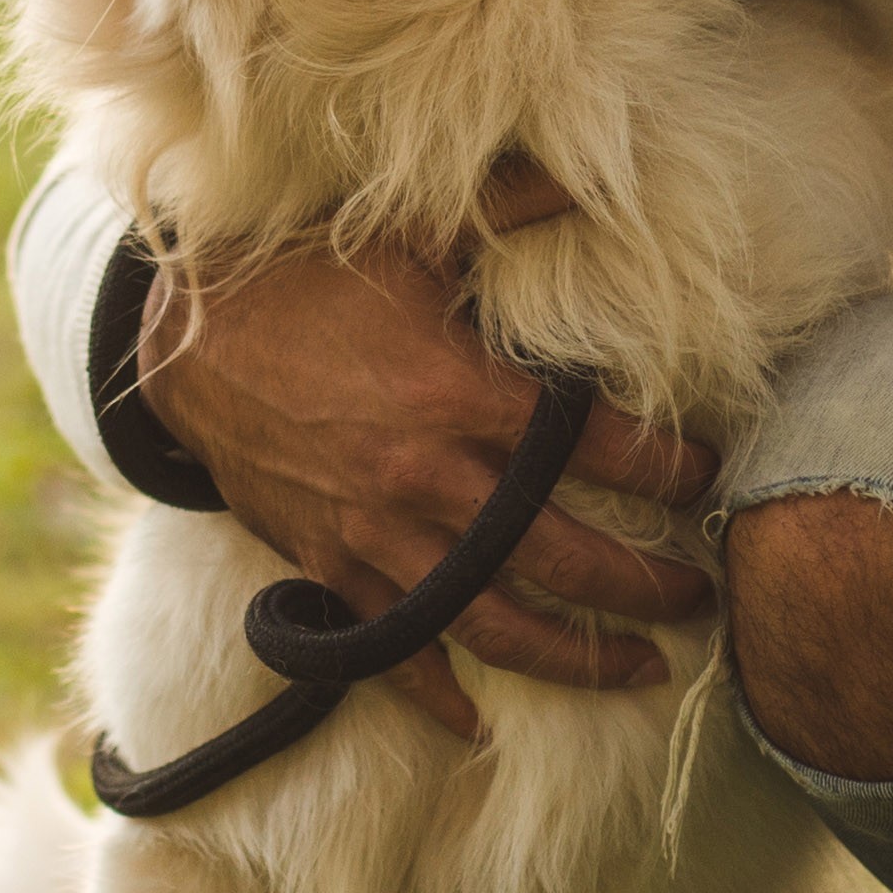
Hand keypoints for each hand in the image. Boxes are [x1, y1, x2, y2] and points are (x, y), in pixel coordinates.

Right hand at [132, 163, 722, 737]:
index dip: (670, 469)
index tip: (709, 479)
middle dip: (647, 586)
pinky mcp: (330, 567)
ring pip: (497, 623)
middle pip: (567, 558)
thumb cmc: (306, 277)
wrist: (183, 338)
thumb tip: (589, 170)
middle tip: (699, 598)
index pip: (602, 449)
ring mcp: (380, 534)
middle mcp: (432, 478)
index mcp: (466, 394)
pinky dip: (436, 694)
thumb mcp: (410, 233)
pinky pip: (393, 650)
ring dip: (576, 657)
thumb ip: (507, 205)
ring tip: (639, 669)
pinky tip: (479, 723)